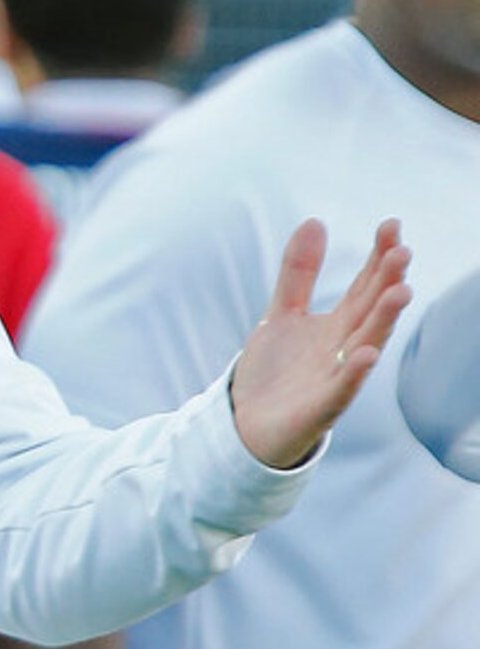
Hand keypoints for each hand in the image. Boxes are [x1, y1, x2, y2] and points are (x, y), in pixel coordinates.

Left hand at [230, 218, 411, 467]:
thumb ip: (298, 273)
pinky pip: (342, 390)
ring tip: (401, 292)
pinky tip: (366, 354)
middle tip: (403, 251)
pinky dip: (354, 373)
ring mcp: (335, 378)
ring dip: (384, 320)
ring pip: (367, 346)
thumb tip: (315, 220)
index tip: (391, 225)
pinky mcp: (320, 408)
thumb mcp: (282, 314)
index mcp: (337, 325)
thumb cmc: (274, 373)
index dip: (378, 257)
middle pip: (371, 311)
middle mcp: (344, 348)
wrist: (246, 427)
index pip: (365, 286)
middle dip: (388, 283)